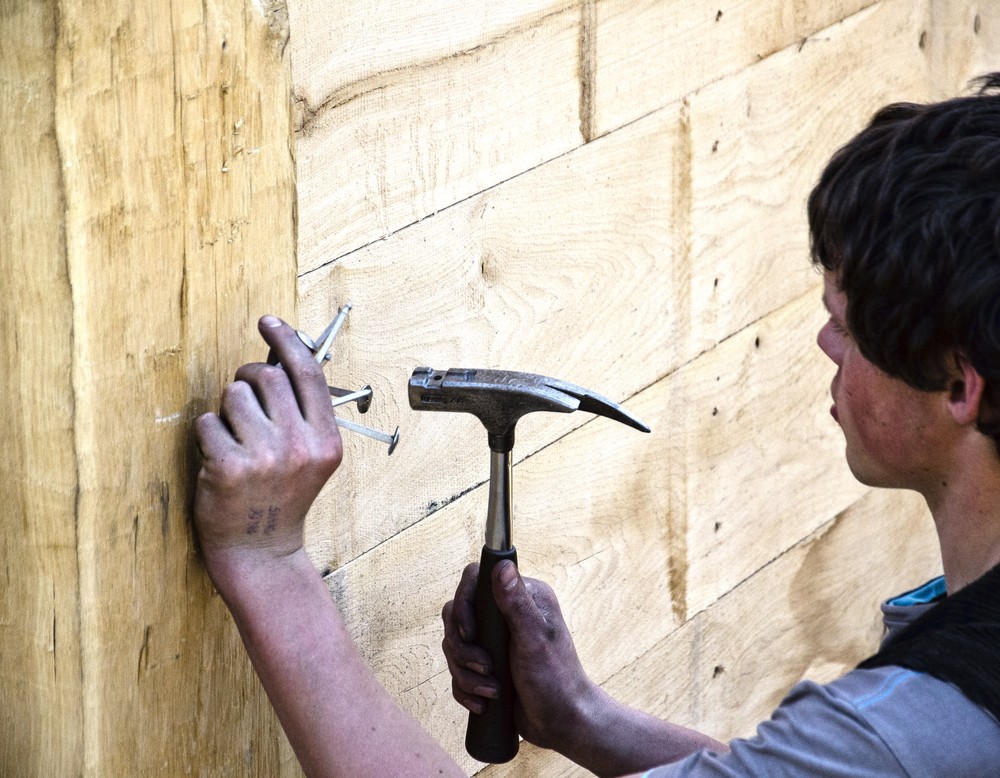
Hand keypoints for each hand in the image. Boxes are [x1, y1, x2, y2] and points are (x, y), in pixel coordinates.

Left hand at [193, 315, 342, 582]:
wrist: (261, 551)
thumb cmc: (282, 497)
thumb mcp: (312, 457)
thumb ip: (303, 413)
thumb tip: (279, 356)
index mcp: (326, 440)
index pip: (308, 373)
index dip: (286, 340)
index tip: (268, 322)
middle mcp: (300, 446)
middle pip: (266, 377)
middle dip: (248, 379)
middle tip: (244, 402)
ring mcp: (265, 458)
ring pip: (232, 395)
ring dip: (226, 410)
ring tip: (234, 438)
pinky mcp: (229, 468)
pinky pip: (207, 423)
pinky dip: (207, 435)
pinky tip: (219, 459)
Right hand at [441, 561, 606, 754]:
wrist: (560, 722)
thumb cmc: (556, 679)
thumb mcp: (535, 639)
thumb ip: (517, 604)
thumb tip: (501, 565)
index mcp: (523, 597)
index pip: (475, 580)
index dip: (463, 605)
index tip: (471, 633)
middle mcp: (505, 613)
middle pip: (456, 615)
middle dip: (464, 649)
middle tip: (486, 668)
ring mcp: (493, 639)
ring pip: (454, 644)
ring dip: (466, 673)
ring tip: (491, 691)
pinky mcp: (485, 663)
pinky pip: (457, 669)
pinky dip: (465, 688)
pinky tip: (483, 702)